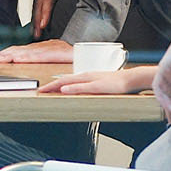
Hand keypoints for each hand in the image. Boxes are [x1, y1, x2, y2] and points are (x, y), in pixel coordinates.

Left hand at [0, 39, 72, 67]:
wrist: (84, 51)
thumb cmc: (69, 55)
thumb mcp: (50, 57)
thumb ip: (38, 59)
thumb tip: (24, 62)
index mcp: (37, 49)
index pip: (16, 51)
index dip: (3, 54)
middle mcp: (38, 47)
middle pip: (16, 50)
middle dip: (1, 55)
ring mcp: (44, 49)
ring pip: (22, 52)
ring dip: (8, 56)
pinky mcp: (52, 53)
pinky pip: (36, 55)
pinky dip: (25, 57)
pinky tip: (17, 60)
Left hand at [39, 66, 156, 96]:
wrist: (132, 79)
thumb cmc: (118, 83)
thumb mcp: (100, 86)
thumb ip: (89, 89)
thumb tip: (79, 94)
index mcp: (86, 77)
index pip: (66, 80)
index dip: (53, 84)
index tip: (43, 90)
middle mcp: (86, 76)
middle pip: (63, 80)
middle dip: (49, 86)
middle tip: (38, 91)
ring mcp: (92, 80)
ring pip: (69, 82)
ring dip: (55, 86)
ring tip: (44, 90)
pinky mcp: (98, 85)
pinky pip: (83, 87)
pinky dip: (72, 88)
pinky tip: (63, 91)